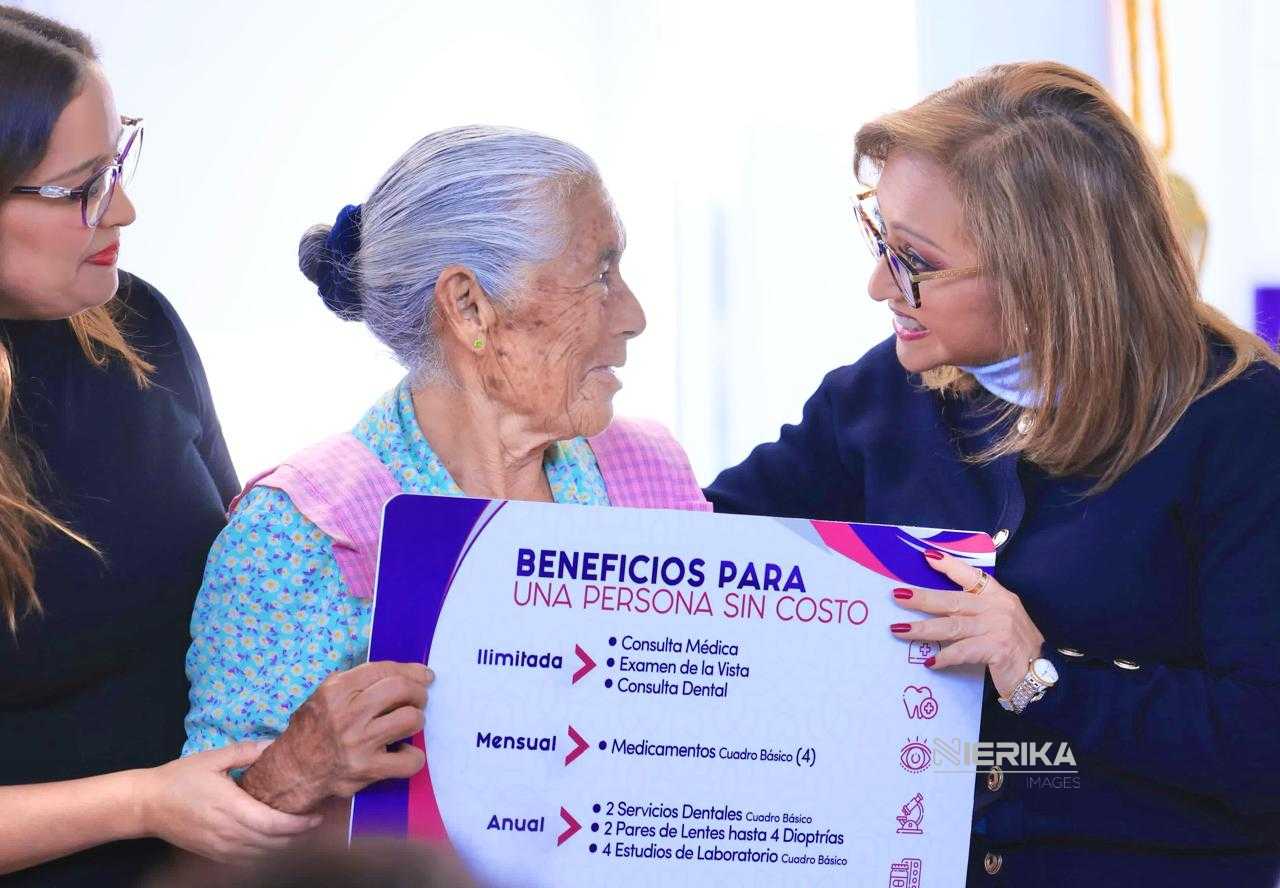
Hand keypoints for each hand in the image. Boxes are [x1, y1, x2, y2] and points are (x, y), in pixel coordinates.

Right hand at [133, 741, 320, 862]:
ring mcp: (220, 847)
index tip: (317, 816)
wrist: (147, 805)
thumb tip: (274, 743)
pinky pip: (247, 862)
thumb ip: (246, 751)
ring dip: (285, 848)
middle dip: (299, 837)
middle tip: (316, 823)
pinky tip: (277, 844)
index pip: (273, 824)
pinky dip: (266, 856)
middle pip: (273, 844)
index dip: (299, 825)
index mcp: (230, 807)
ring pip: (262, 856)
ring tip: (302, 833)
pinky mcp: (214, 854)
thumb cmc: (180, 778)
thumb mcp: (213, 758)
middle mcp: (227, 832)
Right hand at [240, 661, 432, 813]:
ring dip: (417, 720)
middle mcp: (347, 714)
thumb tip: (406, 673)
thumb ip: (359, 682)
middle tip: (418, 700)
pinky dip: (413, 757)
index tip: (425, 676)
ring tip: (407, 724)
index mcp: (337, 690)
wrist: (293, 769)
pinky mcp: (367, 769)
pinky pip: (410, 760)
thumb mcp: (326, 694)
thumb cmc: (315, 728)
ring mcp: (358, 742)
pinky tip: (403, 753)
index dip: (411, 671)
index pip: (384, 670)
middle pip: (401, 689)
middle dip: (418, 693)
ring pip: (410, 719)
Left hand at [889, 549, 1044, 696]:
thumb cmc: (1016, 647)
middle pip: (952, 600)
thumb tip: (938, 609)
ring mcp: (998, 628)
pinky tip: (930, 661)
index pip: (971, 575)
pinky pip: (963, 651)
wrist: (1043, 674)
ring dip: (922, 629)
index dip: (949, 565)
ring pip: (952, 626)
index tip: (927, 557)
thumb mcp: (1001, 620)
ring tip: (899, 630)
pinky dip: (944, 657)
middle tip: (897, 595)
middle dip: (922, 598)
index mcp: (998, 596)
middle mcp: (998, 608)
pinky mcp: (997, 649)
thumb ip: (977, 611)